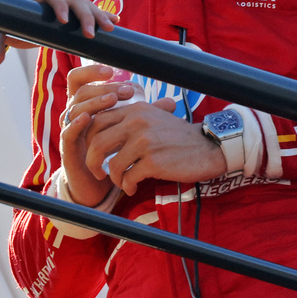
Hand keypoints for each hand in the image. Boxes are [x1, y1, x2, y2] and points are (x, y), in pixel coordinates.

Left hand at [0, 0, 117, 64]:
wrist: (6, 19)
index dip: (58, 5)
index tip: (63, 20)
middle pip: (72, 0)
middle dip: (84, 15)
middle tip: (92, 32)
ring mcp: (61, 4)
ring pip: (83, 4)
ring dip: (97, 14)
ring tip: (111, 27)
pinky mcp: (68, 13)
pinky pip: (87, 11)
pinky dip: (100, 15)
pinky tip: (115, 22)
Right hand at [56, 64, 136, 206]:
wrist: (99, 183)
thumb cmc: (113, 151)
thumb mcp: (131, 129)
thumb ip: (147, 115)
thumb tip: (170, 102)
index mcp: (86, 105)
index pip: (81, 79)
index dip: (92, 72)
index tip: (113, 71)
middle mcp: (74, 114)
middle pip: (80, 91)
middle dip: (102, 88)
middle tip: (124, 91)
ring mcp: (69, 130)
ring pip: (74, 108)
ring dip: (93, 102)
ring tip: (112, 100)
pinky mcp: (67, 148)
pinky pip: (67, 132)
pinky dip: (76, 124)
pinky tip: (88, 118)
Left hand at [83, 94, 226, 194]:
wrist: (207, 148)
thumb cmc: (178, 135)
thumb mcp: (153, 116)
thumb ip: (129, 119)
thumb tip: (101, 127)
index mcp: (134, 110)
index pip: (97, 121)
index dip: (89, 140)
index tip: (94, 153)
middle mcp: (136, 122)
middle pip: (97, 143)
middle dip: (92, 162)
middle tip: (98, 172)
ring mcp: (145, 142)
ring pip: (113, 164)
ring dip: (114, 178)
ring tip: (122, 182)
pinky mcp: (153, 161)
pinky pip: (129, 178)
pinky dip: (127, 186)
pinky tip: (132, 188)